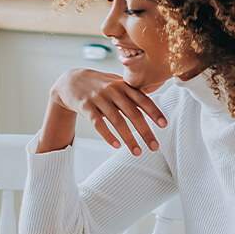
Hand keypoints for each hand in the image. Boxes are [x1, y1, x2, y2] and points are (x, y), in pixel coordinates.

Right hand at [50, 69, 167, 154]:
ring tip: (137, 152)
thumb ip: (134, 92)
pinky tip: (116, 146)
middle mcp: (112, 91)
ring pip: (116, 120)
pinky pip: (98, 123)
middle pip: (132, 113)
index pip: (142, 99)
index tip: (164, 125)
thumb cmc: (100, 84)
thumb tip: (155, 101)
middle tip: (155, 147)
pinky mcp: (86, 107)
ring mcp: (99, 98)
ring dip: (128, 138)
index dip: (154, 111)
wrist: (71, 81)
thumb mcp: (117, 83)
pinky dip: (108, 136)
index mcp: (123, 85)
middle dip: (145, 131)